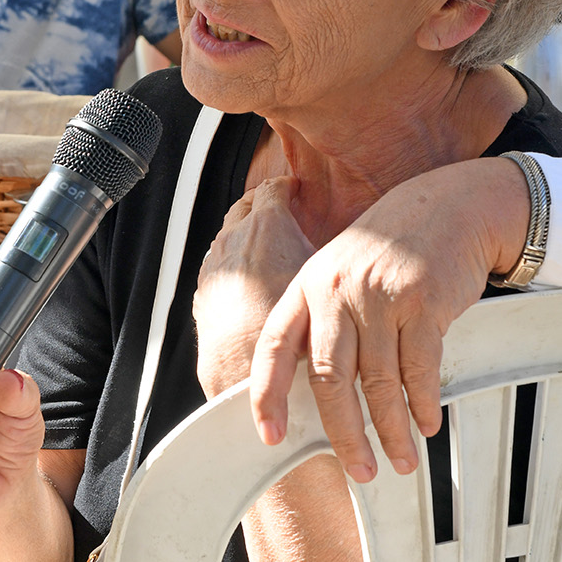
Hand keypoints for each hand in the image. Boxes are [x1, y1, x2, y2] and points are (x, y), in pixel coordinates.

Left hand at [193, 177, 314, 397]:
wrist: (248, 374)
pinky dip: (232, 268)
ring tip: (264, 246)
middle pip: (244, 206)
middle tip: (278, 208)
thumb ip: (335, 261)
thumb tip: (357, 250)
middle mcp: (235, 239)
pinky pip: (218, 269)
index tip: (294, 189)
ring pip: (227, 237)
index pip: (274, 188)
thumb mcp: (329, 284)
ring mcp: (215, 267)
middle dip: (260, 204)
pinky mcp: (204, 295)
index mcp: (267, 226)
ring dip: (244, 236)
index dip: (286, 187)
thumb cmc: (298, 332)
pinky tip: (247, 283)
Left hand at [247, 158, 529, 481]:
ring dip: (392, 430)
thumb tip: (311, 389)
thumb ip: (322, 318)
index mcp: (308, 285)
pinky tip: (427, 424)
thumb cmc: (392, 247)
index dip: (267, 396)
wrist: (450, 205)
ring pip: (379, 382)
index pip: (275, 347)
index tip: (270, 437)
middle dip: (345, 434)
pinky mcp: (423, 302)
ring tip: (400, 460)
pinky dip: (422, 404)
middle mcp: (337, 289)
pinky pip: (420, 369)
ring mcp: (380, 295)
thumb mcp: (341, 269)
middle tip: (358, 470)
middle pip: (329, 378)